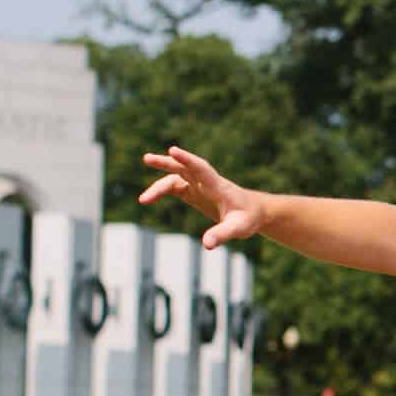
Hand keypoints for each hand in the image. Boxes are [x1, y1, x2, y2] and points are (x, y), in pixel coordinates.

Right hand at [138, 146, 261, 249]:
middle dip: (166, 163)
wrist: (253, 211)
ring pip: (176, 177)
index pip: (201, 169)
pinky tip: (149, 198)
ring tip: (143, 200)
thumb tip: (207, 244)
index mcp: (218, 186)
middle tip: (147, 158)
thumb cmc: (248, 218)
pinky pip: (176, 187)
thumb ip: (222, 234)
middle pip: (184, 168)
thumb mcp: (238, 228)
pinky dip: (163, 190)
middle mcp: (207, 182)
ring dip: (159, 184)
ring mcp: (199, 185)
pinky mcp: (195, 192)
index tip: (173, 150)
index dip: (187, 159)